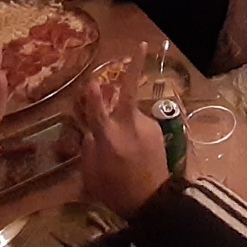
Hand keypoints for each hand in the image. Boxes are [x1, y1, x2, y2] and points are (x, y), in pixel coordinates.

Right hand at [77, 42, 170, 218]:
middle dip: (134, 67)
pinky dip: (133, 133)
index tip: (93, 81)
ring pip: (130, 113)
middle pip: (129, 92)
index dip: (94, 97)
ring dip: (124, 122)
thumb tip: (91, 131)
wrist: (152, 201)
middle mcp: (129, 127)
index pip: (98, 113)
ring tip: (124, 151)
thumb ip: (88, 148)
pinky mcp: (157, 130)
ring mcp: (146, 127)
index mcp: (108, 139)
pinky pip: (139, 125)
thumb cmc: (115, 191)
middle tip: (142, 45)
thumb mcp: (91, 174)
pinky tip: (135, 152)